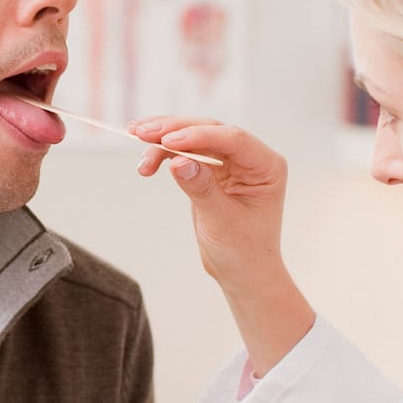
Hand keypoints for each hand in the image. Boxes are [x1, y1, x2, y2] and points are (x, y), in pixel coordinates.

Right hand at [131, 116, 314, 373]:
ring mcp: (230, 162)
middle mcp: (250, 158)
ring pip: (193, 137)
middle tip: (142, 133)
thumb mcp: (221, 222)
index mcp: (266, 166)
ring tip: (136, 138)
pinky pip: (185, 152)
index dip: (198, 136)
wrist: (242, 272)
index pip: (232, 139)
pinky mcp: (212, 169)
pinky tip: (147, 159)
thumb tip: (178, 161)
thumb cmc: (243, 251)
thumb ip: (202, 188)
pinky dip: (164, 152)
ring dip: (163, 138)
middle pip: (209, 131)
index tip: (168, 140)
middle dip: (174, 131)